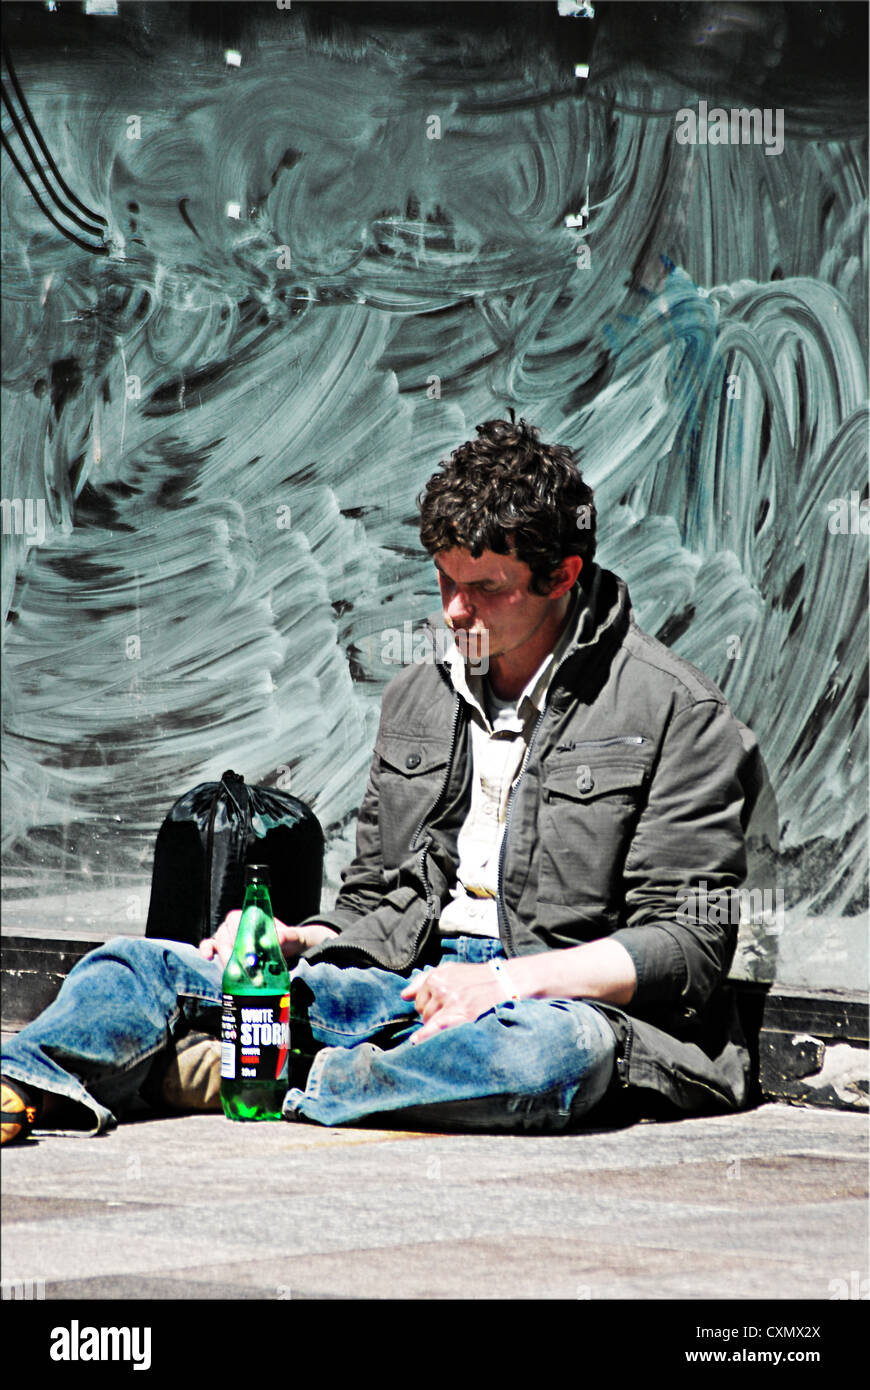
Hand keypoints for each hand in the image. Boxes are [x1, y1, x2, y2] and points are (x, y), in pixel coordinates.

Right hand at [199, 915, 337, 967]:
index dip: (239, 933)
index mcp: (252, 915)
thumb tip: (275, 940)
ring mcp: (229, 935)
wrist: (288, 951)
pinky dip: (207, 950)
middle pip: (227, 933)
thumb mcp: (292, 937)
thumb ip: (286, 936)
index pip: (239, 919)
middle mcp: (238, 923)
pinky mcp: (224, 949)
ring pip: (219, 942)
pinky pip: (210, 946)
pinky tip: (210, 958)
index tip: (247, 949)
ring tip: (235, 973)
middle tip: (243, 967)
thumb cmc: (288, 940)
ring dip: (225, 959)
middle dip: (233, 952)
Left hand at [400, 961, 512, 1044]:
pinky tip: (414, 1040)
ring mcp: (450, 1001)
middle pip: (422, 1010)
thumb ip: (423, 980)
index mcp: (435, 977)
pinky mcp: (461, 1013)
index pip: (418, 999)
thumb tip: (403, 996)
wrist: (498, 980)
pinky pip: (437, 1026)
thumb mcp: (447, 970)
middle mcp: (440, 988)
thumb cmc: (471, 976)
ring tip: (450, 1016)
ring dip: (434, 1022)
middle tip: (446, 1010)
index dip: (425, 1004)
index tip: (436, 1005)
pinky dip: (424, 1034)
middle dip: (429, 1014)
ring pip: (429, 1020)